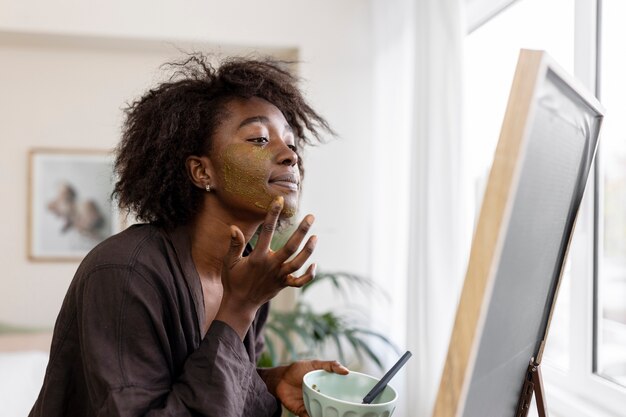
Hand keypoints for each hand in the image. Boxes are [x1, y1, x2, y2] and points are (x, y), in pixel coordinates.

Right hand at [215, 196, 317, 337]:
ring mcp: (279, 276)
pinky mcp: (283, 284)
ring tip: (316, 236)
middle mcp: (271, 265)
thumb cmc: (233, 281)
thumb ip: (234, 245)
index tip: (279, 200)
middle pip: (290, 247)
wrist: (239, 305)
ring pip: (298, 263)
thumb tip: (233, 227)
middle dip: (302, 231)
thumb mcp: (229, 262)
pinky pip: (299, 281)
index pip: (266, 231)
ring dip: (308, 250)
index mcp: (258, 257)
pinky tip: (315, 264)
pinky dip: (308, 275)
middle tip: (311, 216)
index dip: (273, 214)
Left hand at [263, 360, 349, 416]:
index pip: (340, 393)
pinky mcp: (303, 412)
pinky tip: (318, 416)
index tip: (356, 401)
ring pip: (324, 413)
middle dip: (339, 409)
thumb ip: (329, 365)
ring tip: (335, 415)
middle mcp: (321, 396)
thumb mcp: (314, 364)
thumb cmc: (297, 369)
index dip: (348, 397)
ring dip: (328, 414)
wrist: (279, 380)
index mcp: (326, 386)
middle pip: (333, 405)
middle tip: (346, 412)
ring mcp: (313, 404)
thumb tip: (346, 371)